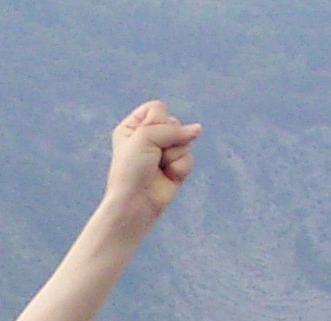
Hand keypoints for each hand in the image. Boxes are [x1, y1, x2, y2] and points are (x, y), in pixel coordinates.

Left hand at [104, 99, 199, 225]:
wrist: (134, 203)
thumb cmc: (132, 170)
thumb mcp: (146, 137)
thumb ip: (173, 128)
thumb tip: (198, 129)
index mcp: (133, 127)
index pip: (157, 108)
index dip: (157, 121)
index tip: (144, 138)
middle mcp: (148, 138)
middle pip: (173, 122)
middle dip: (166, 139)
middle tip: (152, 155)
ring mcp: (163, 153)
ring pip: (184, 140)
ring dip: (173, 154)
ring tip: (158, 167)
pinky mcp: (174, 168)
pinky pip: (188, 158)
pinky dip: (179, 167)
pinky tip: (167, 177)